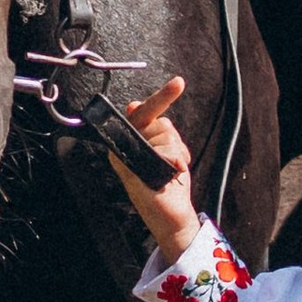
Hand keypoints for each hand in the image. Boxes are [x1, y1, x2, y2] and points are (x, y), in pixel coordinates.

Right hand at [107, 76, 201, 260]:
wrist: (170, 219)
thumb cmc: (168, 186)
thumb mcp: (165, 152)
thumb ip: (156, 131)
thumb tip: (135, 104)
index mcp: (129, 142)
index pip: (144, 112)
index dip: (161, 97)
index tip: (178, 82)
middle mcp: (122, 149)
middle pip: (160, 123)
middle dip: (174, 141)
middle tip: (172, 163)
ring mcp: (127, 160)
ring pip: (165, 136)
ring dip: (176, 153)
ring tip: (170, 172)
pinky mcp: (134, 171)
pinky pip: (165, 151)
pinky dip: (175, 161)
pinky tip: (170, 175)